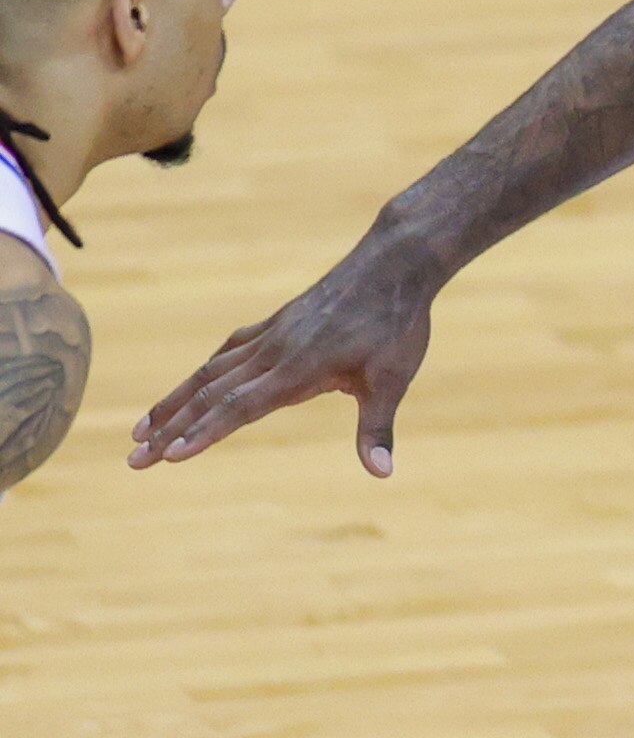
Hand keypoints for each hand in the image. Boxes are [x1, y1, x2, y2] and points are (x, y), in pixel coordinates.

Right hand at [128, 233, 441, 475]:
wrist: (391, 265)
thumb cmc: (396, 325)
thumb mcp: (393, 380)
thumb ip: (377, 428)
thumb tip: (382, 473)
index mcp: (297, 369)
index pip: (239, 407)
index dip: (205, 433)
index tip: (170, 457)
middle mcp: (272, 352)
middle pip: (209, 395)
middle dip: (169, 429)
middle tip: (134, 460)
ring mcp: (270, 336)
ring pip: (209, 372)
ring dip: (173, 402)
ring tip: (142, 429)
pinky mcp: (275, 324)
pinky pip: (228, 351)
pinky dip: (204, 372)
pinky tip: (194, 384)